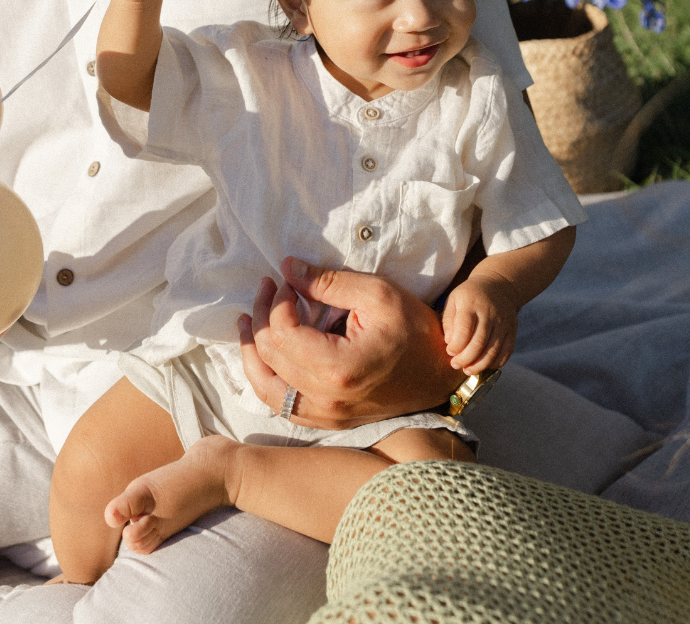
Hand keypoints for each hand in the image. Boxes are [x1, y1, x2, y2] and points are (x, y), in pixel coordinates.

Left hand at [238, 258, 463, 429]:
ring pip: (265, 386)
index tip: (286, 282)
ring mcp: (324, 415)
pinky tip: (264, 356)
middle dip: (262, 317)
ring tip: (248, 322)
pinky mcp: (327, 421)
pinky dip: (266, 378)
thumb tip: (288, 269)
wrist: (441, 373)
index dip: (276, 302)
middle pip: (270, 355)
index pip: (282, 332)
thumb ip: (330, 282)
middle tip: (270, 290)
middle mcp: (325, 399)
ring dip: (252, 351)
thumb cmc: (415, 330)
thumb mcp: (379, 294)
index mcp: (338, 368)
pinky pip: (281, 404)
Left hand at [443, 278, 517, 373]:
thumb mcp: (453, 300)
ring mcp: (503, 323)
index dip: (455, 346)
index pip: (464, 330)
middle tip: (455, 364)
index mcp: (472, 304)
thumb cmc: (470, 296)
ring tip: (467, 369)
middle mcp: (490, 313)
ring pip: (493, 351)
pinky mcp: (512, 330)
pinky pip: (506, 352)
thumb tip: (449, 343)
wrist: (498, 285)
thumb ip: (448, 321)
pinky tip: (484, 364)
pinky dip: (495, 363)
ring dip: (479, 365)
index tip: (449, 351)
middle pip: (479, 344)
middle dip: (465, 359)